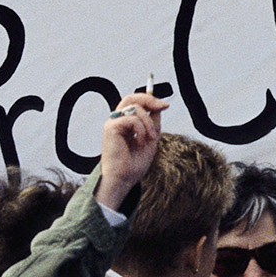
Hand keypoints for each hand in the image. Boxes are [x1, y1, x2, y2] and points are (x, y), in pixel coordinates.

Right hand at [97, 92, 165, 211]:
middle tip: (163, 106)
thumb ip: (153, 121)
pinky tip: (140, 142)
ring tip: (151, 138)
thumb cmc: (134, 163)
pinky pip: (132, 119)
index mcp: (125, 123)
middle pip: (131, 98)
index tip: (165, 105)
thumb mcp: (150, 137)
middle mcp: (116, 121)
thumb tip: (160, 105)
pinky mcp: (110, 128)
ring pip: (135, 108)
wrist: (125, 178)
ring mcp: (112, 123)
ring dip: (148, 122)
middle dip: (149, 99)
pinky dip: (141, 130)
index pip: (135, 103)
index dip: (150, 99)